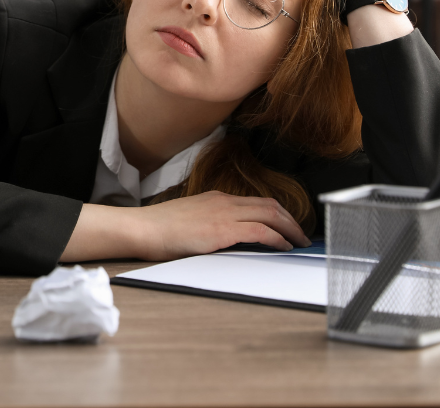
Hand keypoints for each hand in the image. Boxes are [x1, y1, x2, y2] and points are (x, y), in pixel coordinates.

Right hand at [134, 191, 310, 260]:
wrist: (144, 229)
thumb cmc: (160, 228)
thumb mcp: (189, 219)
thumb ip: (210, 224)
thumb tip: (226, 238)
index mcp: (216, 198)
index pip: (256, 202)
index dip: (278, 214)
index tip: (287, 226)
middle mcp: (224, 201)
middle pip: (270, 205)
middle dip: (291, 220)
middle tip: (302, 235)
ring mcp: (224, 213)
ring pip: (271, 214)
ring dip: (290, 229)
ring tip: (300, 242)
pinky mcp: (223, 229)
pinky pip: (261, 231)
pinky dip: (278, 238)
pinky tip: (284, 246)